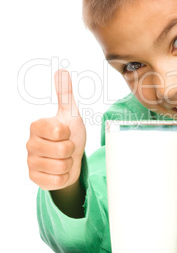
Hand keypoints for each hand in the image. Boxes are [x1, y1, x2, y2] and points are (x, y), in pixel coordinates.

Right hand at [27, 69, 85, 190]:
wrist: (71, 159)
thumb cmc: (70, 135)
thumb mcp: (71, 114)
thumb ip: (65, 94)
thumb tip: (61, 70)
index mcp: (37, 126)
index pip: (58, 131)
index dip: (68, 133)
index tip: (65, 133)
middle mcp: (30, 144)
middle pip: (62, 151)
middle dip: (71, 150)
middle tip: (67, 147)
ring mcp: (30, 162)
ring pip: (60, 167)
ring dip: (68, 164)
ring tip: (64, 159)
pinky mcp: (34, 179)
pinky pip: (56, 181)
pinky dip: (64, 177)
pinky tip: (59, 171)